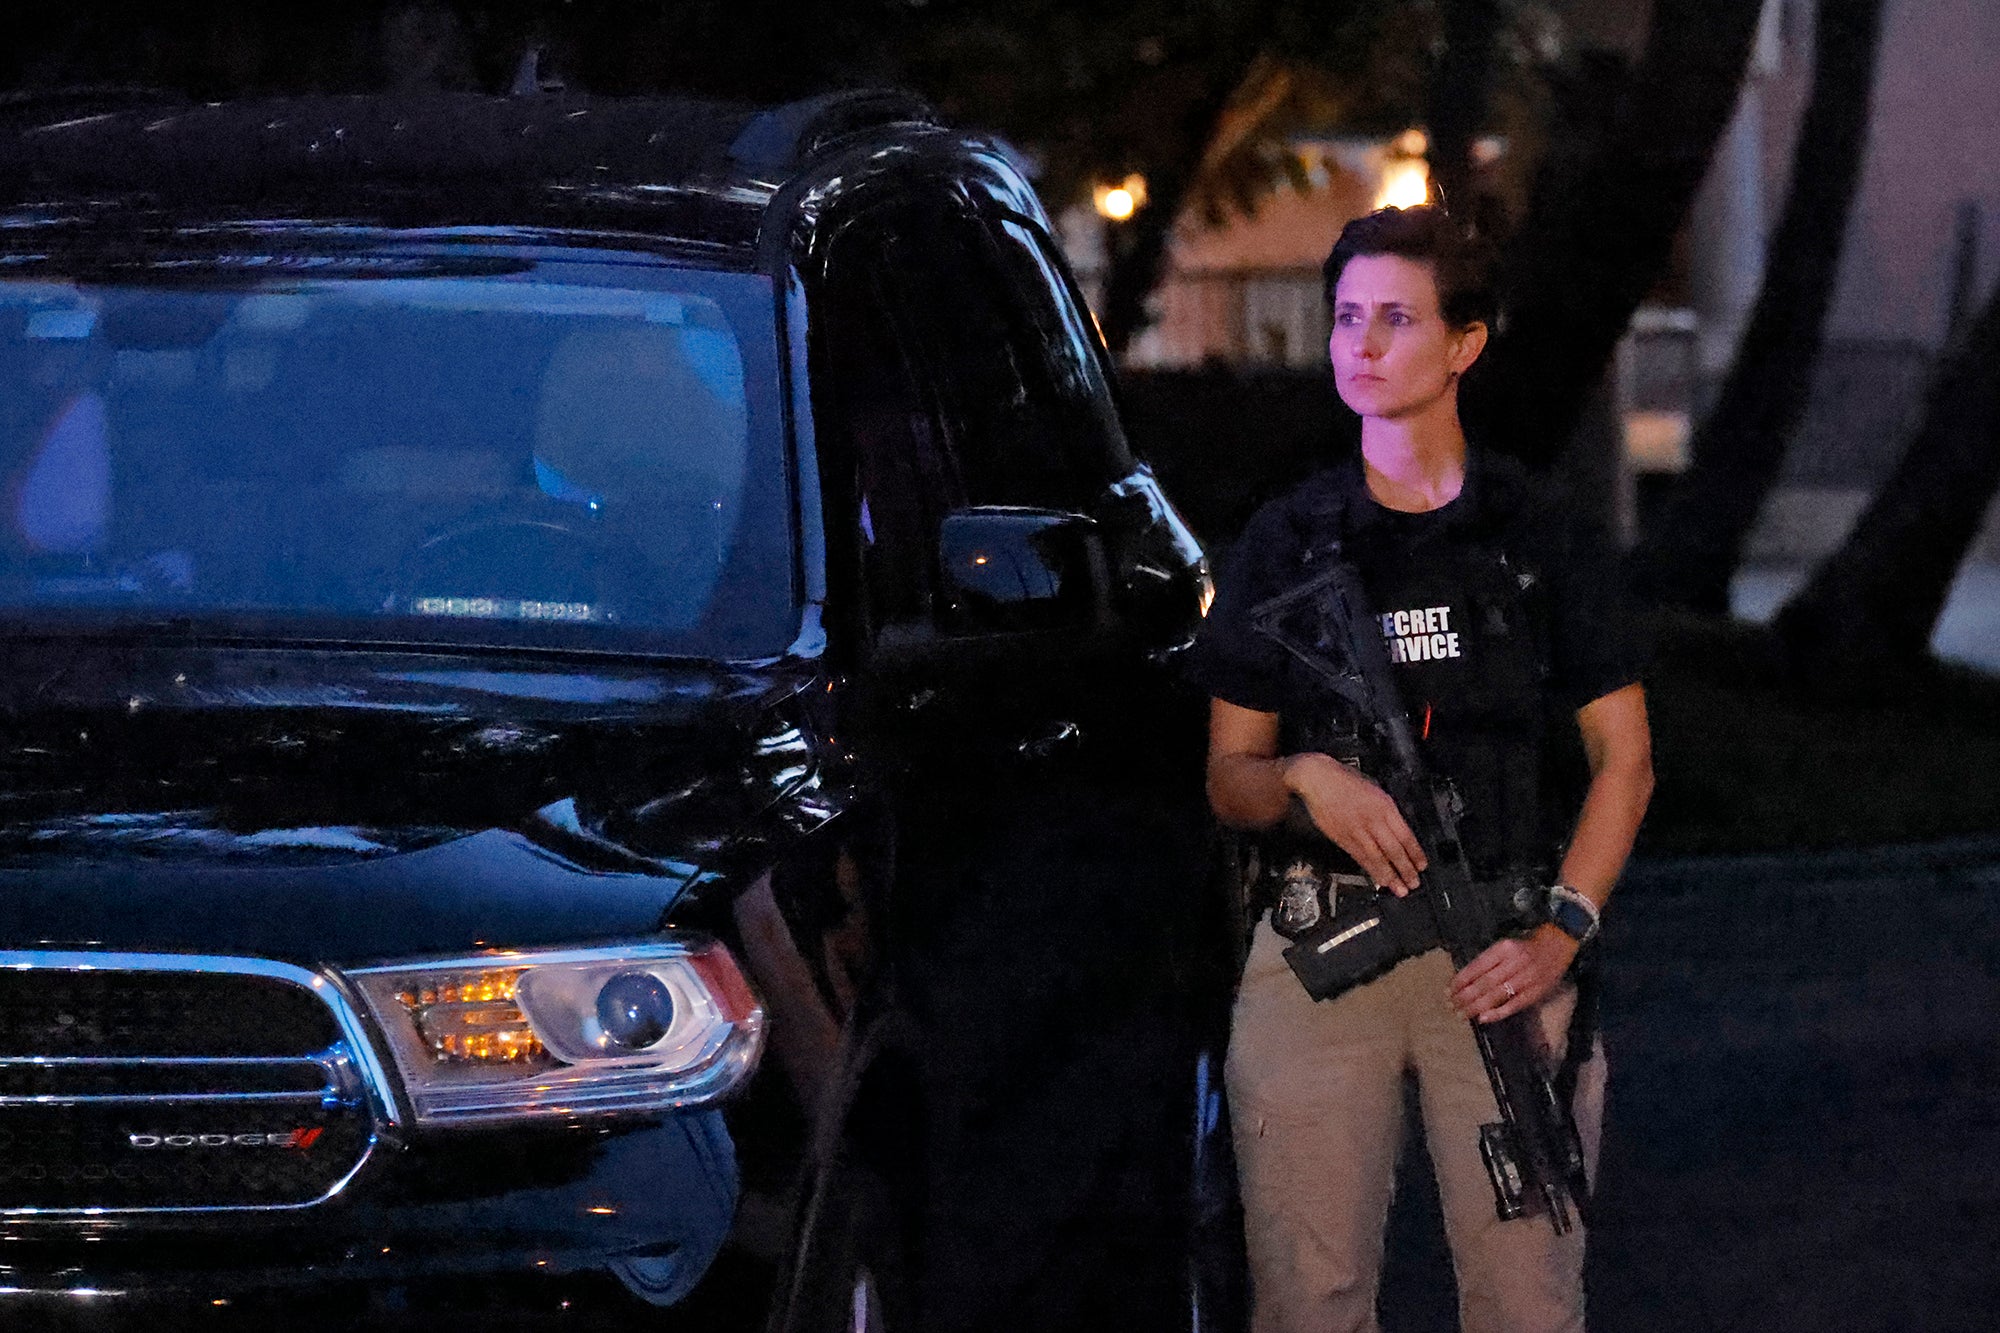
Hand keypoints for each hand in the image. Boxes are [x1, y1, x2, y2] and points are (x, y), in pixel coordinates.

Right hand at [1282, 752, 1426, 892]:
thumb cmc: (1345, 781)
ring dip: (1390, 876)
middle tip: (1414, 883)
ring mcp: (1357, 831)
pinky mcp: (1343, 838)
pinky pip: (1360, 858)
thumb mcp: (1375, 789)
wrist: (1317, 780)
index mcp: (1385, 806)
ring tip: (1400, 889)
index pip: (1405, 835)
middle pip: (1394, 850)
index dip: (1415, 853)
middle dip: (1406, 869)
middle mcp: (1373, 820)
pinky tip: (1378, 880)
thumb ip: (1386, 811)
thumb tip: (1397, 830)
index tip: (1422, 865)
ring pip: (1377, 858)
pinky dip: (1371, 870)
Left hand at [1448, 926, 1577, 1023]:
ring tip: (1461, 1014)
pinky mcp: (1536, 992)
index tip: (1448, 990)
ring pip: (1496, 995)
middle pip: (1484, 983)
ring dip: (1476, 1006)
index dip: (1461, 980)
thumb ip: (1488, 961)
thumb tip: (1465, 979)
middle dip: (1465, 996)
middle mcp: (1514, 962)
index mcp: (1504, 948)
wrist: (1559, 945)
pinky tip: (1483, 1018)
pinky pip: (1514, 1005)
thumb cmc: (1527, 946)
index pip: (1477, 967)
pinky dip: (1498, 1012)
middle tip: (1451, 1005)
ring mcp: (1526, 978)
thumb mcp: (1506, 945)